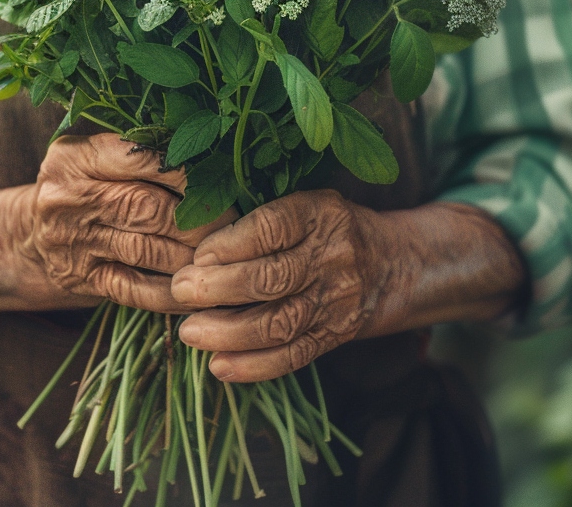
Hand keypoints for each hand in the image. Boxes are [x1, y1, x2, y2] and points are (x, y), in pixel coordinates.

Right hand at [26, 133, 228, 312]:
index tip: (220, 181)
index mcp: (74, 157)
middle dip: (197, 217)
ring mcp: (74, 242)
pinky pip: (135, 289)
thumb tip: (209, 158)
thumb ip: (134, 154)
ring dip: (191, 254)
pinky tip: (197, 288)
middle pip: (146, 206)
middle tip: (234, 224)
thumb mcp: (90, 159)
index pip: (137, 158)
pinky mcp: (82, 280)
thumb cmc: (79, 189)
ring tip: (225, 255)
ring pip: (145, 248)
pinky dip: (171, 291)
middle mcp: (69, 197)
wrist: (26, 239)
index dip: (184, 171)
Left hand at [171, 189, 389, 382]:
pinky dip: (254, 365)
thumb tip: (190, 245)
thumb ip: (261, 220)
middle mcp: (332, 256)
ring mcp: (336, 300)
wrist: (391, 264)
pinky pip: (294, 355)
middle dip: (220, 288)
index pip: (273, 228)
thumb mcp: (304, 204)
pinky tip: (220, 366)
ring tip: (190, 332)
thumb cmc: (323, 229)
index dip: (231, 243)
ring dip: (229, 332)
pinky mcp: (335, 335)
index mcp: (320, 214)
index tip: (197, 254)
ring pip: (280, 322)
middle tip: (181, 292)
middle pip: (273, 278)